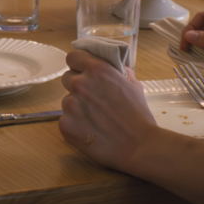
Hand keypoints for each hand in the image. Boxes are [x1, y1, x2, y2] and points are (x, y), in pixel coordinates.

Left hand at [59, 50, 158, 172]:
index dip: (77, 64)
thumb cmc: (139, 115)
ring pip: (66, 100)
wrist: (139, 146)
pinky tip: (89, 131)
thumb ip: (118, 71)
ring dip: (76, 106)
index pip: (72, 57)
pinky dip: (74, 124)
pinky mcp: (65, 125)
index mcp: (97, 69)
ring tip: (93, 118)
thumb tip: (113, 66)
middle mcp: (80, 83)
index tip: (82, 71)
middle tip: (91, 98)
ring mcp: (71, 104)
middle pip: (67, 78)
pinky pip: (64, 119)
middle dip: (77, 86)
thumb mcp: (133, 84)